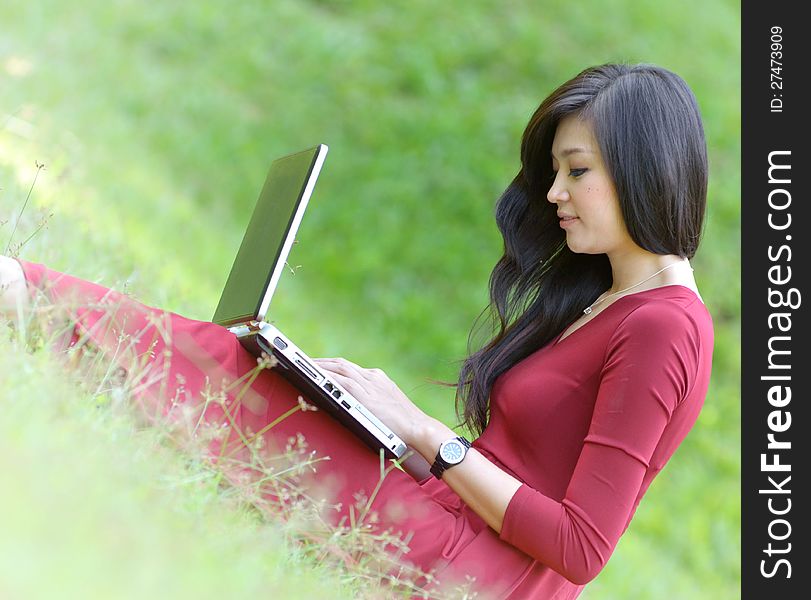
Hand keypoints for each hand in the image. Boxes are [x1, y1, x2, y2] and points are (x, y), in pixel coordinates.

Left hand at [312, 357, 431, 446]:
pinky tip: (315, 377)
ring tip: (303, 365)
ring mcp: (370, 385)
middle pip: (342, 363)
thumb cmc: (403, 424)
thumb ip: (372, 400)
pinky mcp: (366, 396)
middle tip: (303, 361)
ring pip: (340, 368)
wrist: (418, 427)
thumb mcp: (387, 405)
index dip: (332, 364)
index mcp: (377, 378)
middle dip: (322, 361)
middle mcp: (372, 377)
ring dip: (320, 365)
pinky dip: (328, 377)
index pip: (350, 367)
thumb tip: (353, 405)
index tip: (319, 363)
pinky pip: (342, 382)